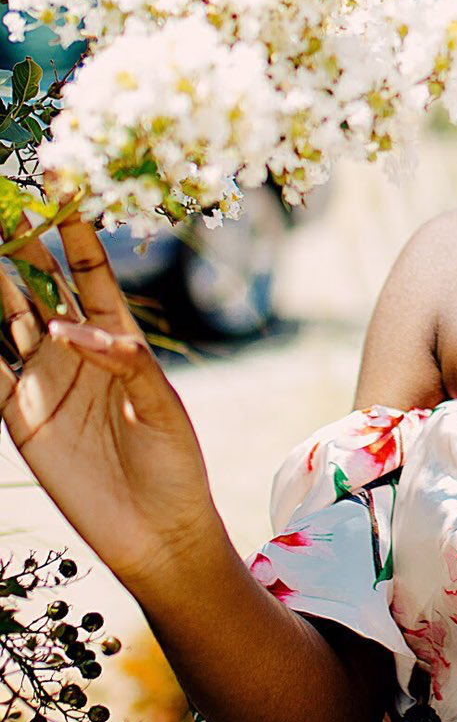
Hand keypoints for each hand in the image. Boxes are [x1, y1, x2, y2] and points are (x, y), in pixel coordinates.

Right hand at [0, 184, 219, 589]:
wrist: (157, 532)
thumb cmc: (175, 464)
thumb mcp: (162, 406)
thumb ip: (124, 362)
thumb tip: (72, 330)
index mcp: (118, 340)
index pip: (91, 274)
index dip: (77, 234)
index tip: (63, 189)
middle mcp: (76, 354)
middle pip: (41, 288)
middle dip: (21, 248)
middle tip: (4, 208)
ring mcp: (45, 384)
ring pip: (8, 322)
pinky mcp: (21, 420)